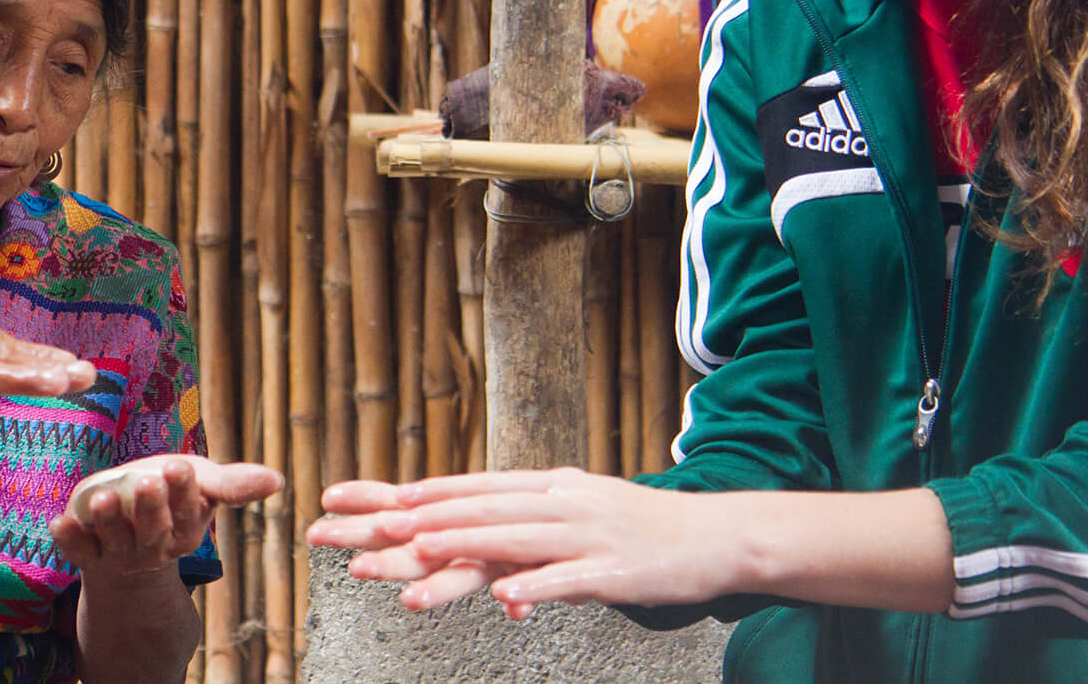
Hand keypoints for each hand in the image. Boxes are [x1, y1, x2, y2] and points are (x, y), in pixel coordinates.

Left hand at [51, 455, 283, 579]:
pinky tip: (59, 522)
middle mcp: (156, 546)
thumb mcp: (204, 487)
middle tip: (148, 480)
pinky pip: (78, 550)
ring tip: (101, 499)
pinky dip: (68, 539)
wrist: (134, 537)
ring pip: (115, 539)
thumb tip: (278, 481)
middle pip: (154, 529)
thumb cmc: (173, 501)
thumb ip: (233, 484)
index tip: (179, 466)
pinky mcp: (89, 553)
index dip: (184, 491)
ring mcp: (121, 552)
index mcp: (188, 528)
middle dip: (150, 506)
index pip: (190, 510)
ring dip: (108, 520)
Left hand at [308, 468, 730, 616]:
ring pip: (515, 537)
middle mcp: (562, 501)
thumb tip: (490, 544)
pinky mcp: (614, 568)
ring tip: (416, 555)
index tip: (377, 499)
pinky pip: (568, 579)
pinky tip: (506, 600)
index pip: (476, 487)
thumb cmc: (641, 531)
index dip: (425, 493)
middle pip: (482, 509)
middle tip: (372, 526)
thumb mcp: (580, 514)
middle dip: (424, 517)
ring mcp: (587, 533)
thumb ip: (532, 525)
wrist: (715, 536)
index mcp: (550, 487)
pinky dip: (536, 588)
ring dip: (462, 545)